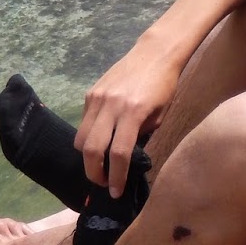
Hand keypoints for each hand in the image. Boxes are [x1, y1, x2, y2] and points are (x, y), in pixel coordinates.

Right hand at [74, 39, 177, 196]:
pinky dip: (88, 136)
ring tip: (98, 166)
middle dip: (94, 172)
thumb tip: (126, 159)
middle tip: (102, 183)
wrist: (154, 53)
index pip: (118, 153)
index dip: (116, 177)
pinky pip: (83, 122)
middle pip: (91, 149)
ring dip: (87, 157)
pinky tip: (99, 141)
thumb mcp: (159, 115)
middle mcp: (110, 106)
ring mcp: (97, 98)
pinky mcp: (90, 93)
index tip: (115, 191)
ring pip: (80, 138)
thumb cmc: (164, 86)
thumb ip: (141, 136)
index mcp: (133, 113)